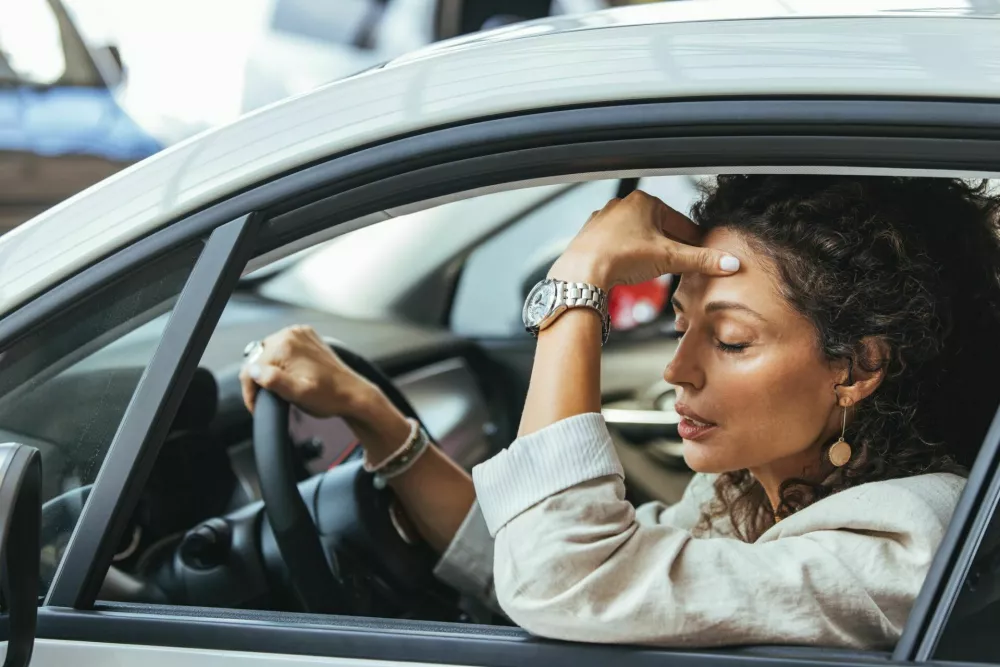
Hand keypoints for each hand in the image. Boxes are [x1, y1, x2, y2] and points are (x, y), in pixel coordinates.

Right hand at [239, 325, 412, 457]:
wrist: (353, 393)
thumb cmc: (329, 396)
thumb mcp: (298, 394)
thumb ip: (273, 381)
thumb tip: (255, 372)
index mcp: (285, 345)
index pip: (251, 368)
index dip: (251, 391)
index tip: (258, 405)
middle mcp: (291, 334)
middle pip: (259, 359)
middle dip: (262, 379)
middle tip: (274, 397)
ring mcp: (300, 334)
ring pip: (270, 354)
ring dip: (272, 371)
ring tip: (285, 387)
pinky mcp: (307, 338)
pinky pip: (285, 349)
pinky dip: (284, 362)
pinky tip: (294, 375)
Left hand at [549, 190, 739, 287]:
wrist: (582, 271)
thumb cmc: (620, 257)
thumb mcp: (669, 259)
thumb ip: (701, 260)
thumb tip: (728, 262)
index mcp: (644, 202)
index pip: (680, 222)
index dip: (694, 240)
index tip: (703, 252)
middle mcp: (623, 205)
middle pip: (660, 228)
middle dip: (672, 246)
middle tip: (683, 263)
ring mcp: (605, 219)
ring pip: (638, 235)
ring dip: (650, 249)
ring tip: (658, 267)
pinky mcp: (593, 235)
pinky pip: (619, 243)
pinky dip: (629, 253)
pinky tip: (632, 266)